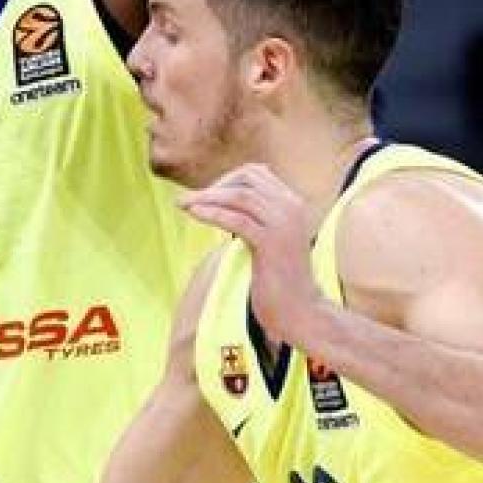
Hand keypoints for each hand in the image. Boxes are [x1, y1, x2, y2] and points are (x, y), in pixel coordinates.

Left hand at [180, 164, 328, 344]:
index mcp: (293, 203)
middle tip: (188, 199)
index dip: (226, 179)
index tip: (205, 194)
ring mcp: (284, 224)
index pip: (256, 173)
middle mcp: (292, 207)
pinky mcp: (272, 243)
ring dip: (206, 197)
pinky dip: (212, 213)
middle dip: (213, 185)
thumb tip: (222, 201)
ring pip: (240, 196)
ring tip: (182, 204)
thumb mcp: (268, 239)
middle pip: (247, 179)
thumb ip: (254, 217)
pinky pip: (237, 220)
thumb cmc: (279, 278)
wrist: (300, 309)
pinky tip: (194, 214)